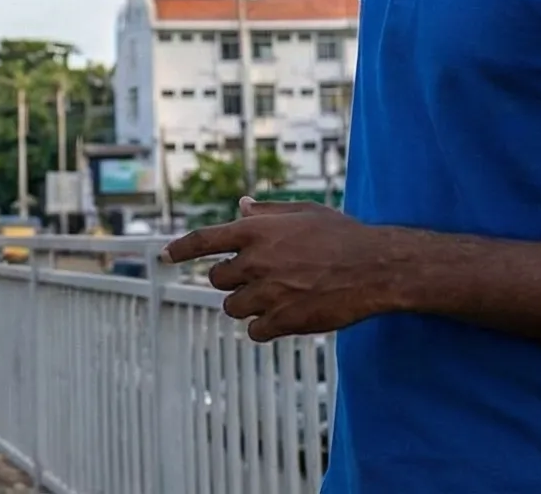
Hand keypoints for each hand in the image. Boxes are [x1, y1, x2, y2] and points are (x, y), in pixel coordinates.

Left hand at [161, 198, 418, 341]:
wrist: (376, 268)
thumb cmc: (343, 235)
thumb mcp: (304, 212)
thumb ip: (267, 212)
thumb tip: (241, 207)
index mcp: (256, 231)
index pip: (203, 240)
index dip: (180, 248)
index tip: (165, 255)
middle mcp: (256, 261)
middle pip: (217, 279)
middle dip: (232, 280)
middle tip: (258, 278)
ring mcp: (268, 292)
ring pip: (233, 307)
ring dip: (248, 304)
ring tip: (278, 296)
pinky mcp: (284, 321)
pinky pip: (255, 331)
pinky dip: (264, 327)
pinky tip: (284, 317)